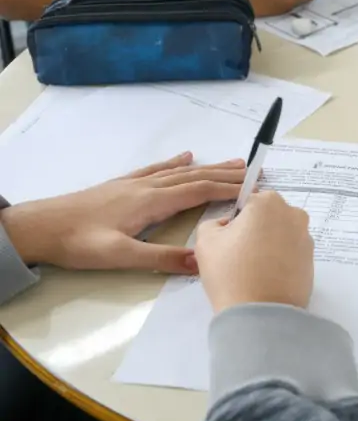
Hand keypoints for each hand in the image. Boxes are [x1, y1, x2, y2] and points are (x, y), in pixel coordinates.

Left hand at [0, 153, 245, 273]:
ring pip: (179, 172)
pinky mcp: (122, 186)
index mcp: (151, 202)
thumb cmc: (78, 243)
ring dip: (208, 167)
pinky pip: (157, 169)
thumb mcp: (121, 257)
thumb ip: (162, 259)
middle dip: (226, 175)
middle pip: (195, 178)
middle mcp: (147, 187)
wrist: (39, 227)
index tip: (254, 187)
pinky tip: (184, 157)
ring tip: (232, 162)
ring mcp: (134, 184)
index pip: (198, 191)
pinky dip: (175, 163)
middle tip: (255, 170)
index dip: (228, 188)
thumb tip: (202, 262)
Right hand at [195, 192, 313, 313]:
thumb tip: (228, 225)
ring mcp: (306, 239)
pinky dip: (281, 262)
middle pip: (268, 217)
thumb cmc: (230, 272)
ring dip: (269, 246)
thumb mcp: (205, 241)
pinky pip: (292, 255)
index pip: (248, 202)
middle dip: (256, 230)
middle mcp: (294, 215)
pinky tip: (268, 279)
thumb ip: (213, 224)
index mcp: (268, 203)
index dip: (236, 219)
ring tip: (254, 270)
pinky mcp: (312, 262)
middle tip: (239, 256)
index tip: (229, 239)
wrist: (260, 314)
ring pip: (281, 236)